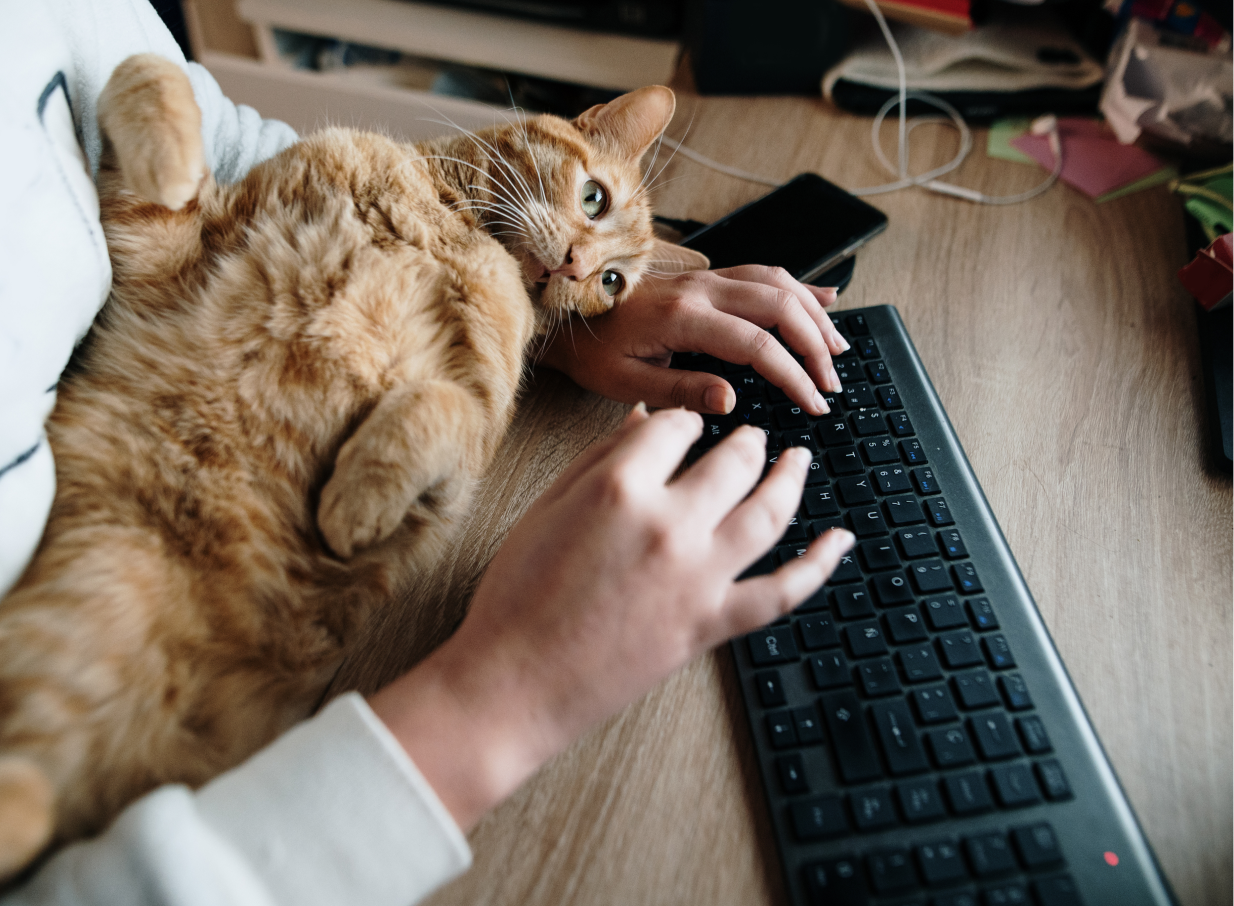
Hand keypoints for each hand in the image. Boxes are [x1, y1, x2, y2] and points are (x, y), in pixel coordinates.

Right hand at [369, 406, 854, 829]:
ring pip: (769, 511)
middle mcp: (669, 525)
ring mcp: (698, 577)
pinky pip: (783, 592)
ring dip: (791, 477)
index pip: (676, 426)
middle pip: (733, 459)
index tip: (681, 429)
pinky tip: (841, 540)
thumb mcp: (547, 508)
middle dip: (744, 440)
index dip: (681, 422)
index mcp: (619, 487)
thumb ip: (599, 457)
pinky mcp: (711, 625)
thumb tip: (643, 419)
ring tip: (797, 459)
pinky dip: (820, 565)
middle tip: (749, 437)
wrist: (514, 683)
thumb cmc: (516, 596)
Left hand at [537, 266, 849, 416]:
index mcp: (683, 316)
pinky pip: (763, 272)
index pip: (757, 344)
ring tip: (838, 349)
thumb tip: (731, 402)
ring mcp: (704, 277)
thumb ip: (679, 391)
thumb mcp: (625, 383)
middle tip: (832, 383)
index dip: (793, 374)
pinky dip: (799, 286)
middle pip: (779, 306)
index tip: (813, 402)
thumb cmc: (591, 350)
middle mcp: (700, 288)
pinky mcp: (705, 277)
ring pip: (777, 284)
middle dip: (814, 345)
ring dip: (813, 315)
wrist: (563, 313)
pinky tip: (826, 298)